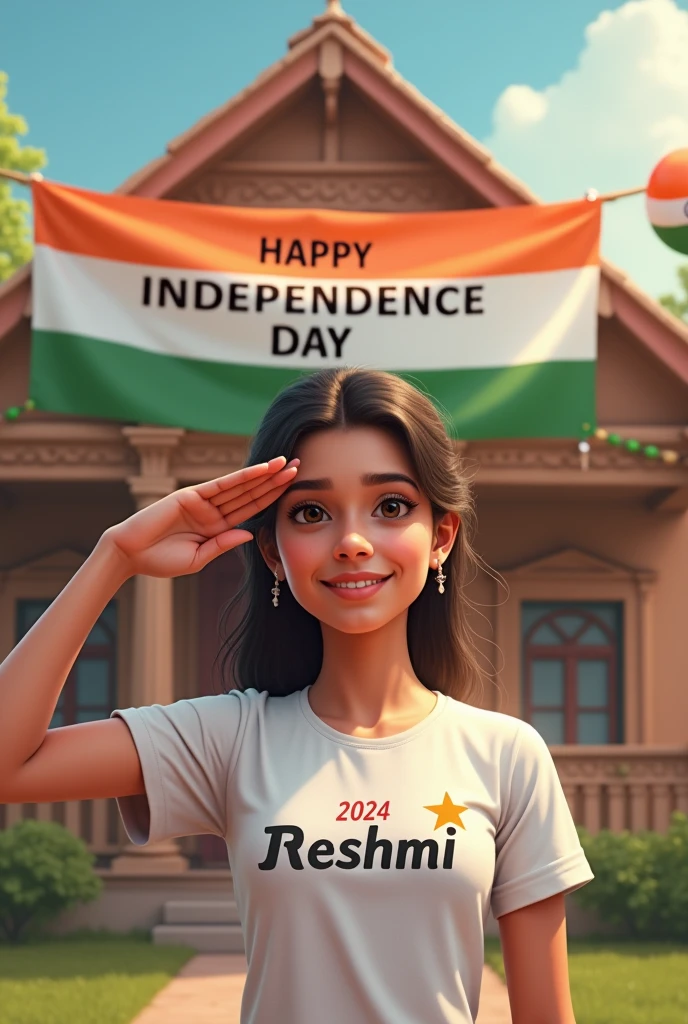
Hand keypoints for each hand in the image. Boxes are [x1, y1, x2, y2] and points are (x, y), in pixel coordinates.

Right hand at [100, 457, 297, 578]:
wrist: (130, 554)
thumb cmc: (160, 561)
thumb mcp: (198, 559)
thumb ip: (223, 545)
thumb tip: (250, 534)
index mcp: (217, 528)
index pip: (250, 510)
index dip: (272, 499)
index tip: (293, 489)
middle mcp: (213, 512)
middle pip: (251, 494)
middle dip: (275, 481)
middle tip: (300, 467)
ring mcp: (203, 502)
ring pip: (240, 487)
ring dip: (264, 475)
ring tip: (286, 464)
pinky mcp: (190, 495)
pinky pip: (221, 485)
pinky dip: (241, 477)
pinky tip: (260, 470)